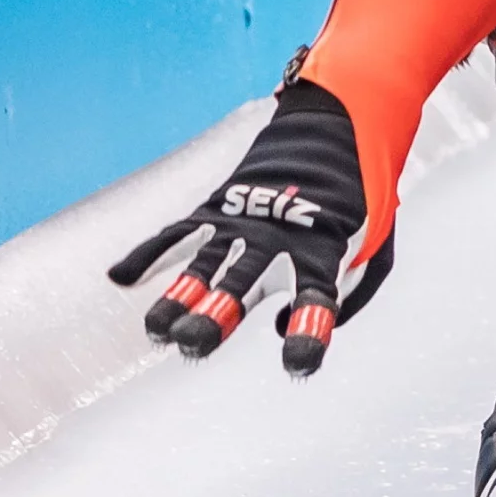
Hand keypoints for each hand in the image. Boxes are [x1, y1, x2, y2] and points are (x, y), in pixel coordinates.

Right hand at [107, 77, 389, 374]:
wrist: (334, 132)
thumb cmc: (354, 206)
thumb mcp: (376, 250)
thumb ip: (349, 297)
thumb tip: (284, 328)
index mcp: (323, 256)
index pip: (319, 302)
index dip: (309, 333)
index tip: (298, 363)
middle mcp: (278, 243)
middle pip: (242, 285)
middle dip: (217, 315)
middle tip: (194, 344)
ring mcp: (243, 226)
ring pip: (204, 267)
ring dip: (179, 298)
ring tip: (157, 330)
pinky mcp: (218, 211)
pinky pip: (177, 234)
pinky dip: (148, 253)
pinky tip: (119, 276)